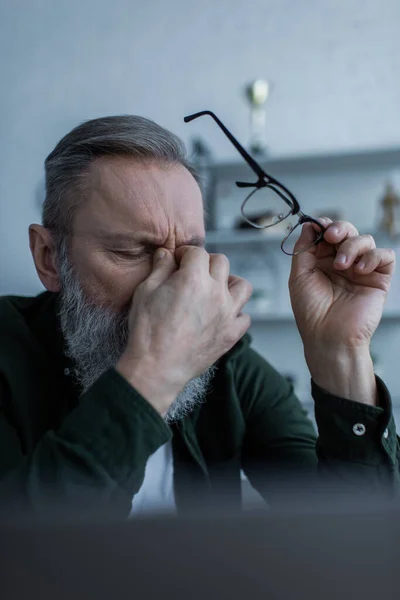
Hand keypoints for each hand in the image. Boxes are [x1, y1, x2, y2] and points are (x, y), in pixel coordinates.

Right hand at [116, 247, 251, 414]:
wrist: (156, 367)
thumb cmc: (148, 330)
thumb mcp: (145, 291)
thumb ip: (160, 268)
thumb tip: (166, 253)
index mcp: (194, 278)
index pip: (198, 252)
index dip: (185, 253)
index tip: (177, 260)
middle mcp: (216, 292)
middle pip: (221, 263)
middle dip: (206, 262)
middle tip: (193, 272)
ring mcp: (227, 314)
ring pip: (242, 286)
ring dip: (230, 282)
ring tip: (215, 289)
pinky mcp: (231, 334)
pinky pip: (245, 317)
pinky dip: (236, 313)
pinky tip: (222, 315)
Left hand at [289, 219, 394, 403]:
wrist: (329, 336)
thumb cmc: (311, 311)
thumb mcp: (299, 276)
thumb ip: (303, 249)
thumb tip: (309, 224)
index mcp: (323, 261)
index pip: (327, 233)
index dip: (325, 225)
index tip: (319, 226)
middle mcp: (343, 263)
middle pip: (348, 231)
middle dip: (340, 228)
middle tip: (332, 237)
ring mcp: (362, 270)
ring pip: (366, 240)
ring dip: (353, 246)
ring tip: (342, 265)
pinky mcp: (379, 279)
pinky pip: (385, 256)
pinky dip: (373, 256)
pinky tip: (359, 270)